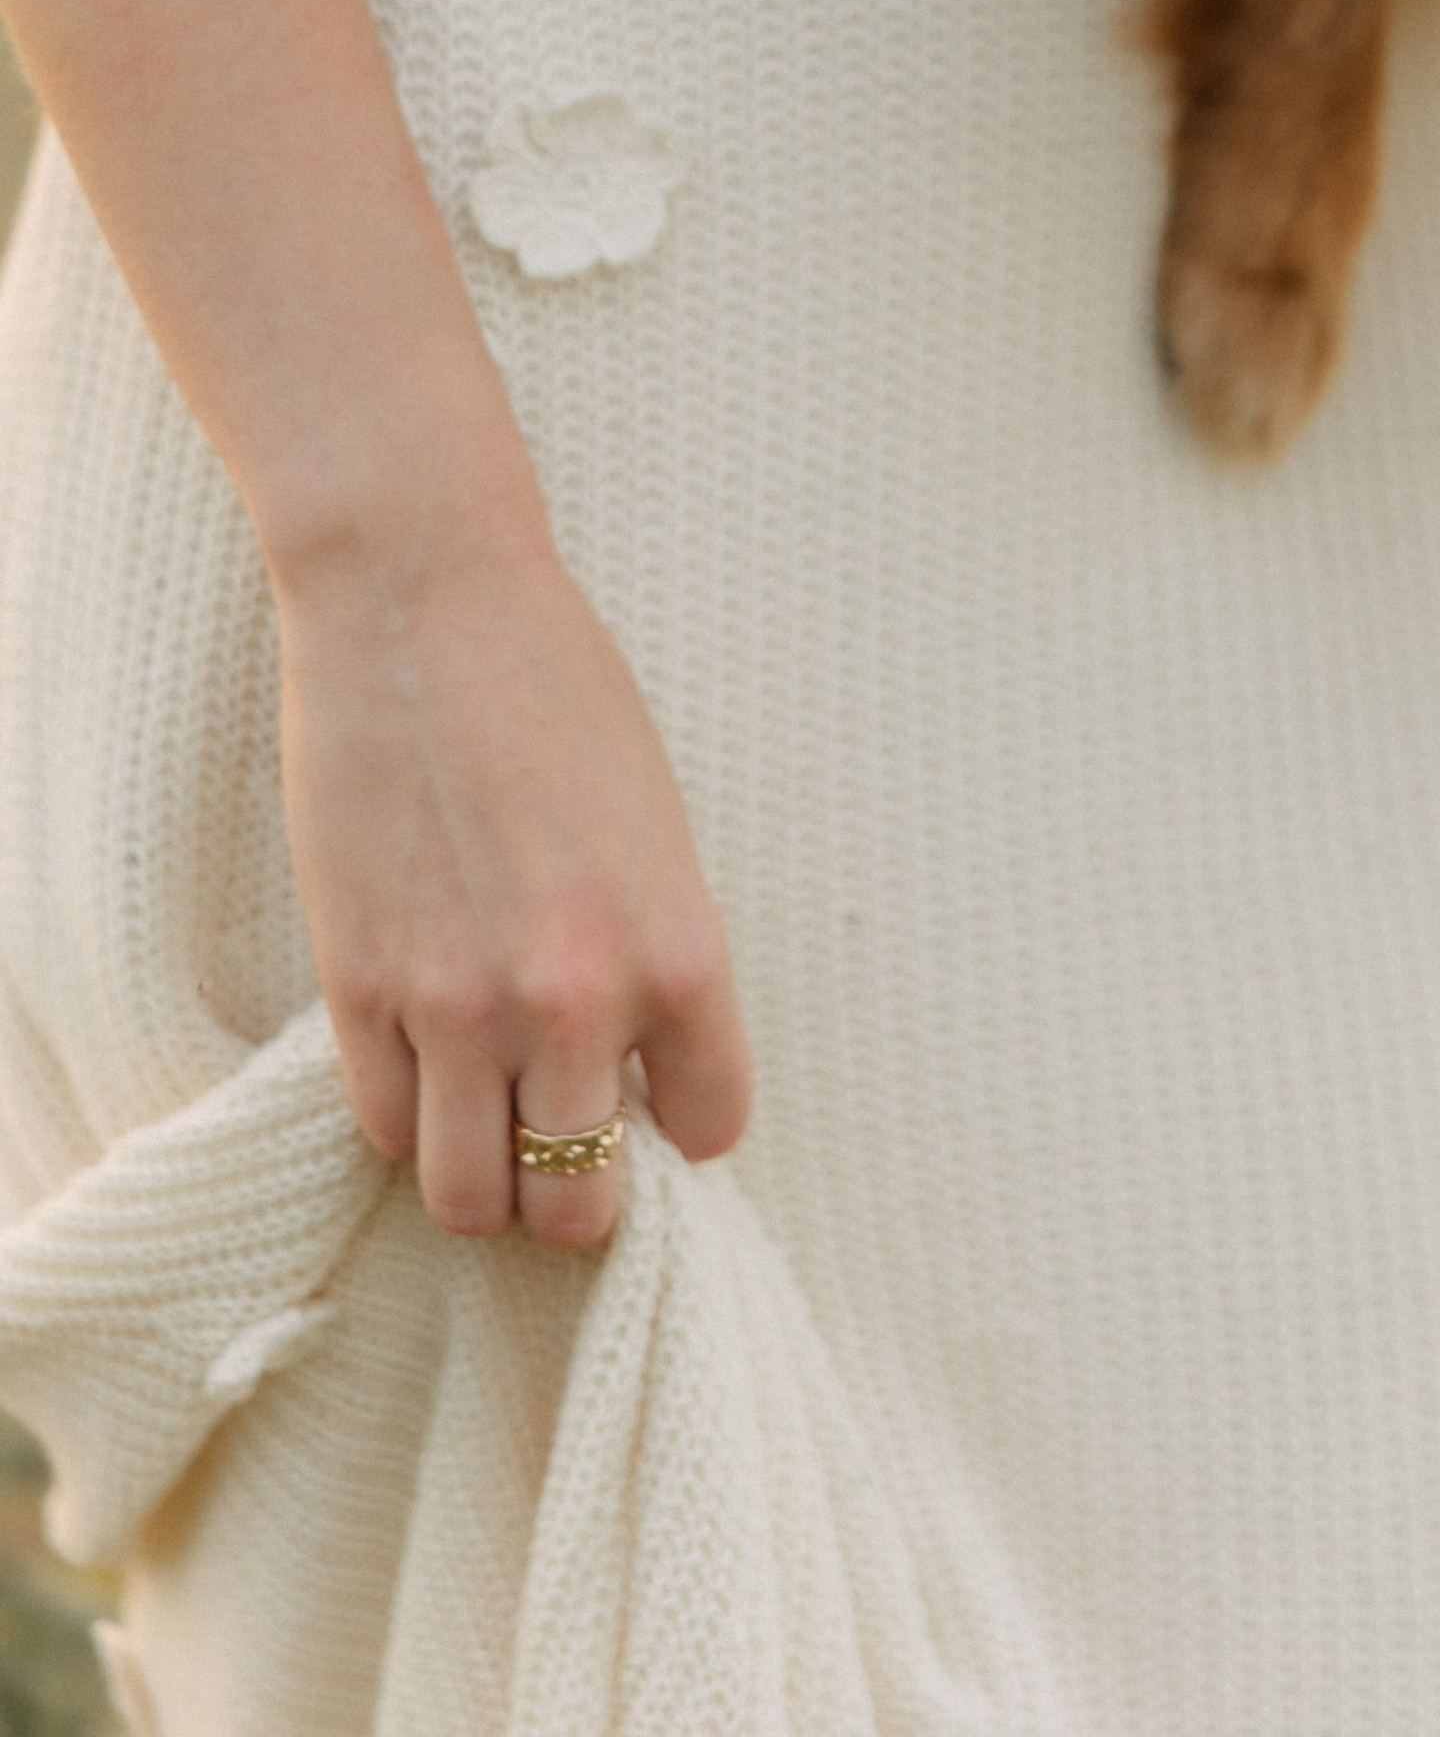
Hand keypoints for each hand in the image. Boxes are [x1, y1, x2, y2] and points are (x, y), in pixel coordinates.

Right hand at [275, 515, 750, 1250]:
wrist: (423, 602)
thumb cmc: (557, 689)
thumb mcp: (655, 824)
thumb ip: (652, 952)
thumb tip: (637, 1061)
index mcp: (678, 949)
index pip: (711, 1122)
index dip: (687, 1119)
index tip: (663, 1099)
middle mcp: (575, 1000)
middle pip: (580, 1206)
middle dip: (582, 1191)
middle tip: (569, 1142)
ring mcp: (458, 1006)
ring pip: (472, 1200)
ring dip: (489, 1182)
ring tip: (493, 1129)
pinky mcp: (359, 988)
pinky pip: (386, 1129)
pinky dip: (410, 1120)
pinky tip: (427, 1067)